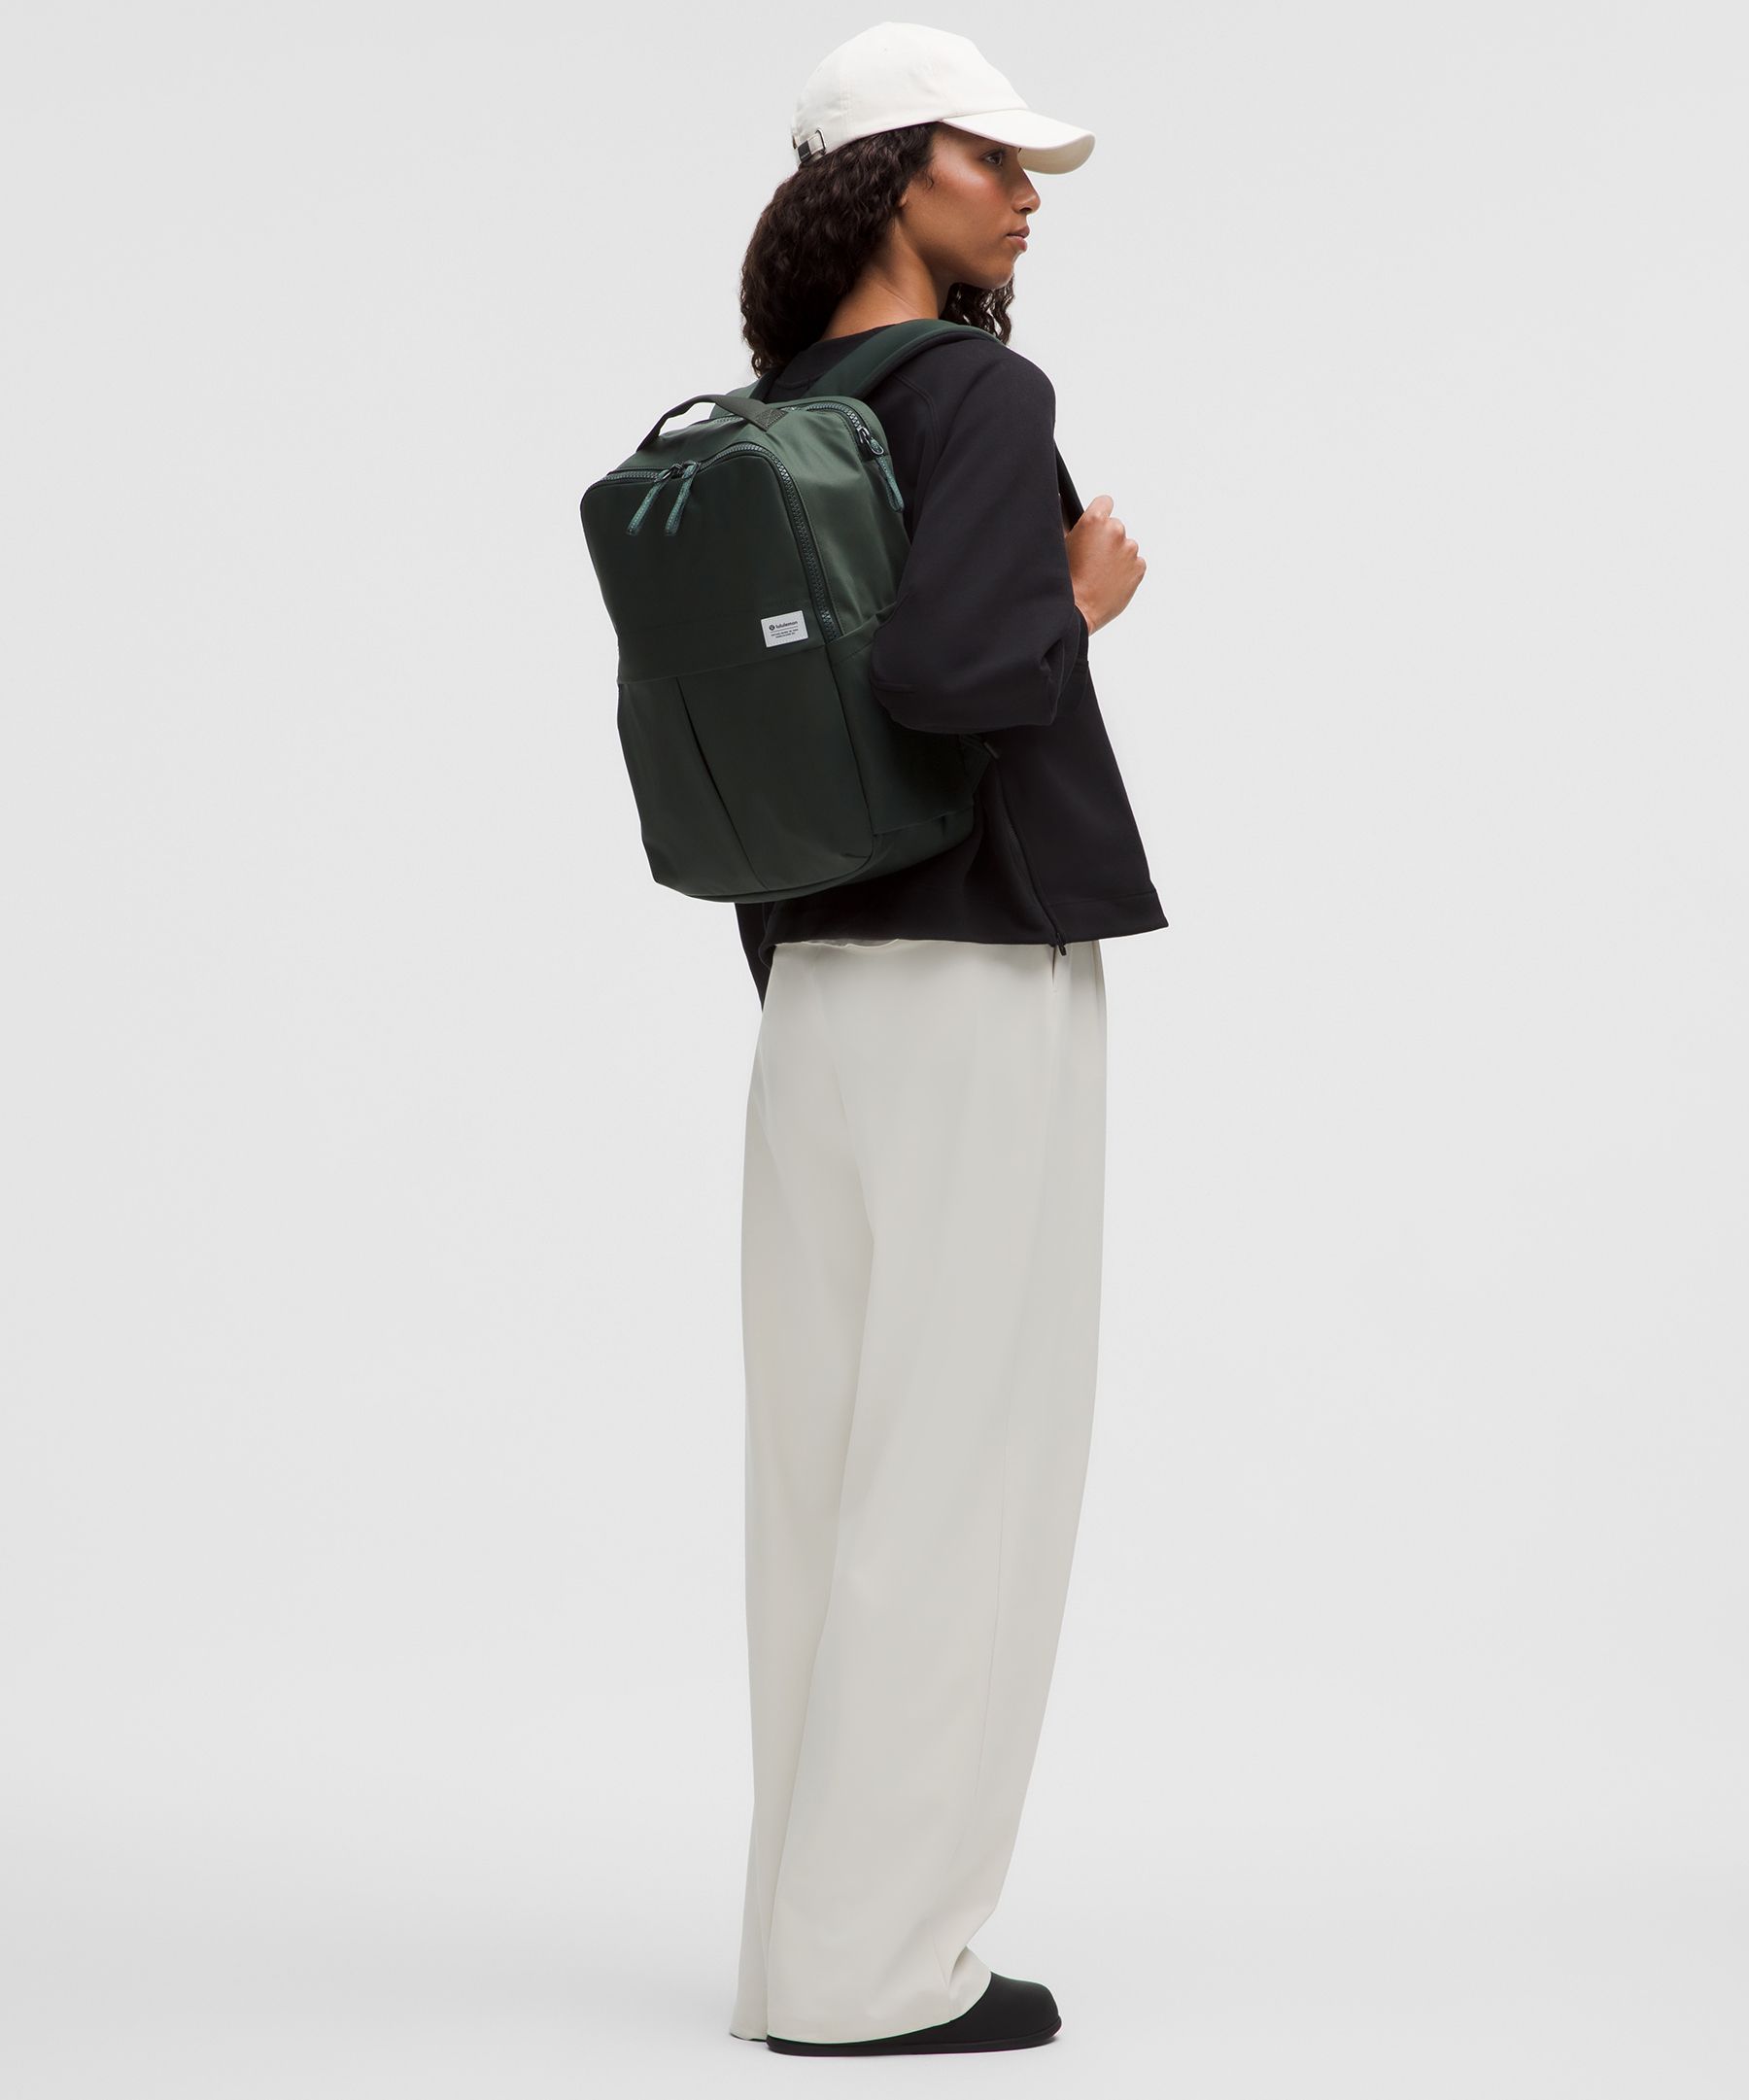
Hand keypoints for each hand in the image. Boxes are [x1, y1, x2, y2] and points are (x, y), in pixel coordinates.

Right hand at [1064, 494, 1145, 633]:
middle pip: (1114, 527)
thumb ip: (1064, 522)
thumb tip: (1062, 503)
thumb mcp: (1059, 546)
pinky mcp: (1139, 567)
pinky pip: (1135, 563)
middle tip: (1092, 558)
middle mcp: (1116, 531)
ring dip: (1117, 555)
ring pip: (1125, 546)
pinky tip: (1110, 580)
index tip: (1095, 526)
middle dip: (1106, 539)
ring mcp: (1130, 550)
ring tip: (1100, 573)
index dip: (1099, 514)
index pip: (1105, 502)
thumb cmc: (1065, 580)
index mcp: (1095, 521)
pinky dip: (1126, 570)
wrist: (1077, 611)